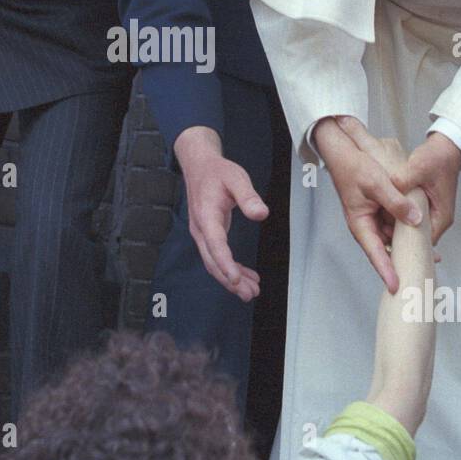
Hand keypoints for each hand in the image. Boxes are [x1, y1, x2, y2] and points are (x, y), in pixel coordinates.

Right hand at [173, 127, 266, 301]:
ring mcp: (202, 233)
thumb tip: (262, 214)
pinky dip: (230, 269)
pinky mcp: (207, 235)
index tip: (236, 279)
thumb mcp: (237, 178)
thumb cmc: (217, 172)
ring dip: (230, 279)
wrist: (199, 166)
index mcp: (206, 215)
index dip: (225, 263)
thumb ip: (249, 197)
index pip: (215, 244)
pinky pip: (216, 257)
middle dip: (230, 280)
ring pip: (213, 263)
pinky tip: (244, 276)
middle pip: (212, 261)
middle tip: (250, 294)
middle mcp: (201, 229)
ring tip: (251, 292)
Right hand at [315, 116, 422, 292]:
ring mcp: (374, 218)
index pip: (376, 253)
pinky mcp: (380, 210)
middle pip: (387, 248)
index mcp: (361, 223)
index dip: (386, 270)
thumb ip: (397, 203)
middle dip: (403, 259)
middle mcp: (367, 225)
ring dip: (408, 240)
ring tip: (429, 251)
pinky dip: (407, 225)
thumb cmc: (352, 167)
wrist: (343, 152)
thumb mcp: (378, 184)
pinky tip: (421, 225)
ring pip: (393, 235)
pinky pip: (395, 222)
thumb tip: (415, 219)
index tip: (396, 284)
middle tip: (424, 269)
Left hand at [393, 132, 460, 245]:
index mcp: (441, 216)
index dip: (405, 243)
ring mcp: (432, 212)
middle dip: (399, 236)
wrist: (446, 148)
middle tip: (381, 231)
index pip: (423, 243)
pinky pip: (411, 217)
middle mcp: (438, 218)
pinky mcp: (425, 205)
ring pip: (412, 228)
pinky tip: (388, 210)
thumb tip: (392, 190)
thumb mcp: (419, 168)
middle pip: (417, 238)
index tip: (389, 240)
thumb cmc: (439, 158)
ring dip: (398, 226)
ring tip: (382, 222)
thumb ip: (404, 181)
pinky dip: (400, 216)